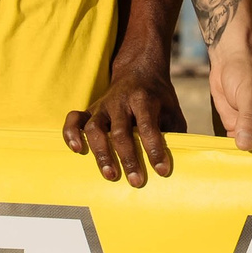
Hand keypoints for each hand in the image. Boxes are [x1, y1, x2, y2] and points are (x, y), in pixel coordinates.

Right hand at [63, 61, 187, 187]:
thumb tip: (180, 163)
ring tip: (110, 175)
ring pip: (95, 128)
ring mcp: (103, 105)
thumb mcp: (172, 110)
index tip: (162, 170)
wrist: (139, 70)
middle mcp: (121, 101)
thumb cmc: (158, 98)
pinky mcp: (90, 109)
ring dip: (101, 153)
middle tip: (136, 182)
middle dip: (128, 158)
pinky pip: (74, 119)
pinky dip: (71, 133)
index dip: (154, 149)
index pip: (148, 126)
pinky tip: (77, 150)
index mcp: (144, 99)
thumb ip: (174, 133)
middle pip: (121, 131)